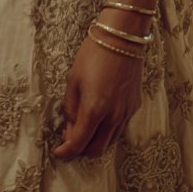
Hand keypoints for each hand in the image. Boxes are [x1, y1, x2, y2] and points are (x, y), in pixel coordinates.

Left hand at [53, 34, 143, 159]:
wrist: (121, 39)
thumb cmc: (92, 55)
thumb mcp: (73, 80)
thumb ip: (70, 109)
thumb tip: (68, 131)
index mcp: (94, 110)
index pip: (79, 143)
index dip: (66, 152)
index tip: (58, 153)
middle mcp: (113, 117)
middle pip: (97, 150)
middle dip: (81, 151)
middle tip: (70, 142)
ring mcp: (126, 114)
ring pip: (110, 142)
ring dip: (95, 142)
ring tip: (83, 130)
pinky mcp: (134, 108)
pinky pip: (119, 129)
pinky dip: (107, 131)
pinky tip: (99, 118)